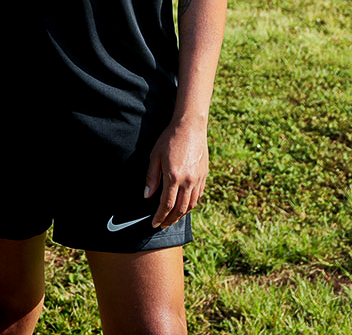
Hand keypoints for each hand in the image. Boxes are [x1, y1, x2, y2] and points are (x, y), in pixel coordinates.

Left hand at [144, 115, 208, 229]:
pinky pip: (198, 196)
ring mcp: (198, 179)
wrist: (190, 126)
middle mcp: (188, 181)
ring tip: (172, 218)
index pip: (166, 205)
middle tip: (163, 225)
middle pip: (180, 209)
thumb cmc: (170, 138)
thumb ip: (151, 177)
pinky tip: (185, 205)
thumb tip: (147, 196)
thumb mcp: (155, 156)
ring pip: (191, 205)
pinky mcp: (204, 175)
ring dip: (181, 215)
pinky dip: (191, 204)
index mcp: (174, 177)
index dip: (160, 217)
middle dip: (170, 220)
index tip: (154, 224)